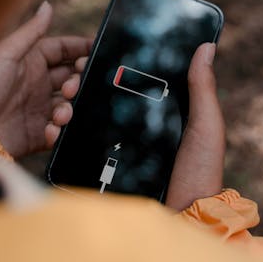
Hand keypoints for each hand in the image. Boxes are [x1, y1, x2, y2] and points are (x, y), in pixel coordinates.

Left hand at [0, 2, 91, 159]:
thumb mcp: (6, 53)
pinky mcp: (37, 134)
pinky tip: (50, 129)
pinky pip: (59, 131)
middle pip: (70, 77)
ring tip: (60, 112)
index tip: (96, 48)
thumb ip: (31, 30)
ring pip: (68, 104)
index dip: (79, 49)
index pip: (61, 50)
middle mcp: (35, 84)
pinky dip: (59, 130)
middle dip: (78, 79)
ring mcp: (37, 109)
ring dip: (70, 107)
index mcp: (29, 62)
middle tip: (73, 85)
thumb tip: (48, 5)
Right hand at [53, 42, 225, 209]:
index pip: (128, 81)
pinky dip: (63, 137)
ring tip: (64, 99)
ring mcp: (116, 148)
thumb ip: (203, 88)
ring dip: (66, 107)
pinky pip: (78, 148)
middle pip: (100, 97)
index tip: (91, 50)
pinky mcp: (102, 168)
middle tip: (72, 79)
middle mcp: (133, 127)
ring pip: (84, 119)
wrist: (184, 216)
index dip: (108, 65)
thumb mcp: (205, 125)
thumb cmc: (201, 171)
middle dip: (79, 84)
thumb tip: (207, 44)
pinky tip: (55, 128)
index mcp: (157, 113)